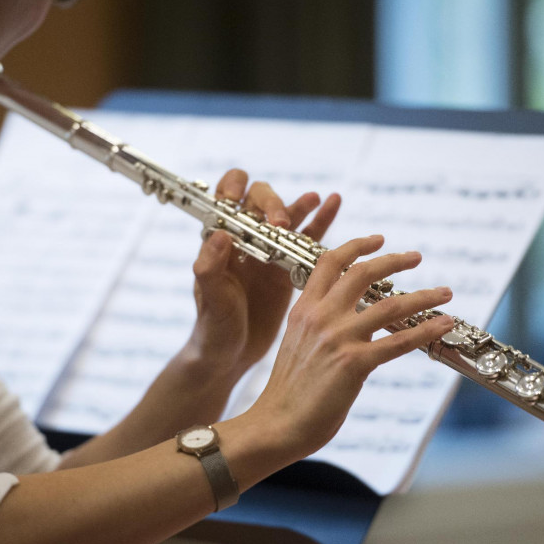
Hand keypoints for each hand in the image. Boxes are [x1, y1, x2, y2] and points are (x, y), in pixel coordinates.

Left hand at [185, 169, 340, 385]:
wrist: (233, 355)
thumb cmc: (215, 327)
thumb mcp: (211, 299)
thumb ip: (210, 268)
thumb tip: (221, 234)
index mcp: (220, 241)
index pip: (225, 197)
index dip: (234, 188)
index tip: (243, 200)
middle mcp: (245, 239)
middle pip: (260, 201)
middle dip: (272, 204)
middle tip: (282, 223)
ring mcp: (269, 251)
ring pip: (287, 216)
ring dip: (300, 204)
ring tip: (315, 199)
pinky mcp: (289, 267)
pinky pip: (307, 239)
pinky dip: (321, 220)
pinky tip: (333, 203)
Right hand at [247, 236, 454, 457]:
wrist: (277, 422)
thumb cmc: (289, 391)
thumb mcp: (297, 343)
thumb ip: (322, 325)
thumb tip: (356, 321)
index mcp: (303, 309)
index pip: (330, 262)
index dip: (357, 246)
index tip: (378, 239)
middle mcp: (320, 317)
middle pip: (363, 273)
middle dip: (395, 260)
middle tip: (416, 257)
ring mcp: (338, 338)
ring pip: (390, 305)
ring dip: (424, 296)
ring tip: (444, 292)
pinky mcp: (354, 363)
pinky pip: (399, 341)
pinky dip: (426, 330)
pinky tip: (443, 324)